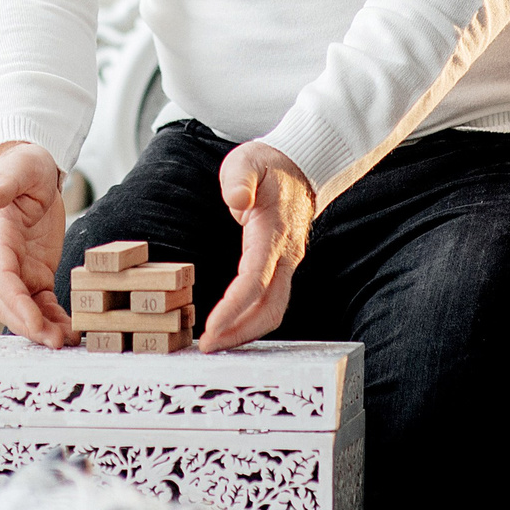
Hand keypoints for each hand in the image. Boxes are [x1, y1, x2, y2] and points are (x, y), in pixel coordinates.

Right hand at [0, 141, 73, 346]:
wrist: (32, 173)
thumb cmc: (22, 168)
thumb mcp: (18, 170)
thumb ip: (5, 184)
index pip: (2, 279)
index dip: (16, 303)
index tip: (33, 322)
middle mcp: (2, 262)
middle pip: (9, 304)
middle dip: (29, 326)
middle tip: (54, 343)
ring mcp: (19, 271)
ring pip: (25, 310)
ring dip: (43, 329)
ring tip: (67, 342)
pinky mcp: (36, 275)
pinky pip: (43, 305)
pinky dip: (54, 319)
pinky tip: (71, 331)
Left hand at [198, 141, 314, 352]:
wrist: (301, 166)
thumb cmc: (270, 166)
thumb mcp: (248, 161)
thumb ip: (240, 179)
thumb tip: (237, 198)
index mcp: (274, 232)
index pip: (256, 279)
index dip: (235, 307)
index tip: (212, 327)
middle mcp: (286, 254)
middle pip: (270, 307)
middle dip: (240, 331)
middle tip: (208, 347)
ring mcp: (288, 263)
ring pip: (273, 309)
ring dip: (246, 330)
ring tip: (216, 343)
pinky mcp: (283, 267)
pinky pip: (270, 301)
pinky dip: (251, 319)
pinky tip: (230, 326)